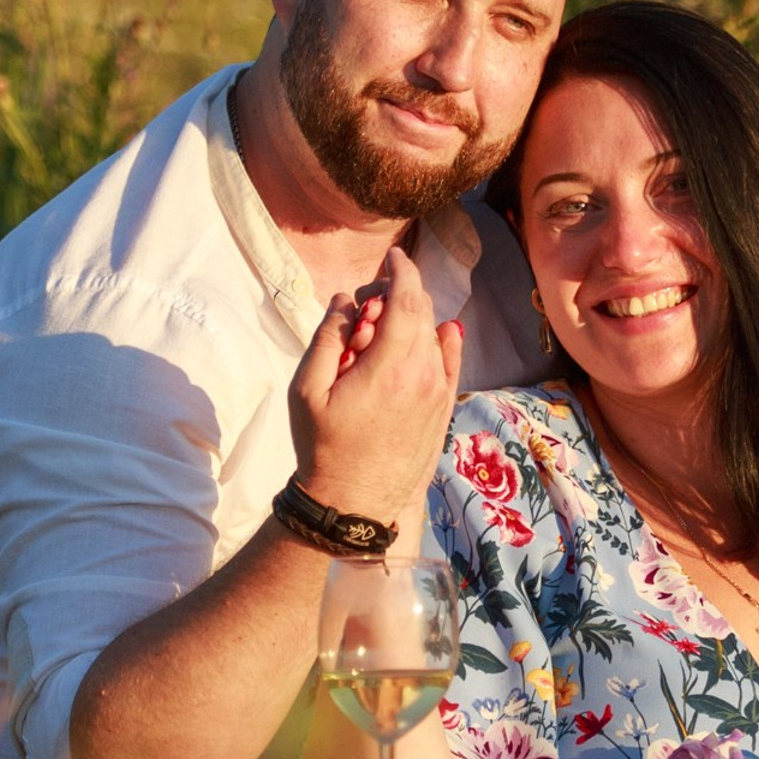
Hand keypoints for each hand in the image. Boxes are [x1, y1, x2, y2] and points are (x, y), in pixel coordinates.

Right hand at [290, 247, 462, 528]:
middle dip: (397, 294)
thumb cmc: (323, 447)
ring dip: (411, 320)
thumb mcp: (307, 389)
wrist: (355, 503)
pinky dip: (440, 339)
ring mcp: (439, 392)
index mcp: (390, 365)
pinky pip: (451, 359)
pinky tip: (430, 335)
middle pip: (421, 311)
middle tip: (367, 306)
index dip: (401, 268)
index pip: (407, 297)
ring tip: (377, 339)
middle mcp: (424, 375)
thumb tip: (347, 298)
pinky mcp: (444, 408)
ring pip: (435, 333)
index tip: (392, 255)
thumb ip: (328, 336)